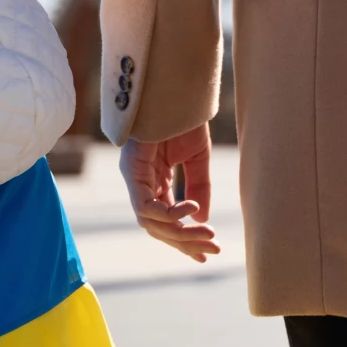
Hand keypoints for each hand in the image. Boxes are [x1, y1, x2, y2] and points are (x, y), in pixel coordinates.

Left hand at [119, 123, 220, 262]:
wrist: (174, 92)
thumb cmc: (182, 120)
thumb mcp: (196, 159)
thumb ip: (198, 188)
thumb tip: (201, 220)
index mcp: (155, 184)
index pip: (165, 222)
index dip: (185, 240)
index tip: (208, 254)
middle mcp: (141, 184)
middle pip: (157, 228)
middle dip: (186, 243)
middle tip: (214, 250)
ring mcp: (134, 179)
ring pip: (149, 223)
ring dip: (180, 234)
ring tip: (208, 234)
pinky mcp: (132, 171)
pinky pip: (145, 205)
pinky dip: (169, 214)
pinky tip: (191, 209)